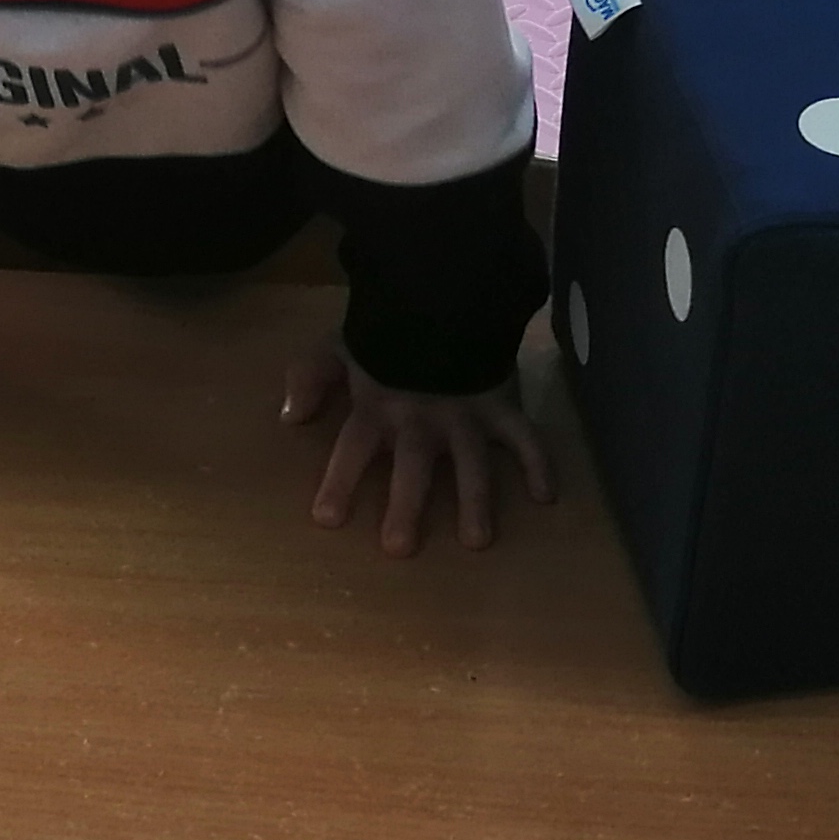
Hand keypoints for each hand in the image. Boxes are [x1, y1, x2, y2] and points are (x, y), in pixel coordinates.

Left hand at [282, 345, 554, 557]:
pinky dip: (539, 463)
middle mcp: (422, 418)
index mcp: (379, 406)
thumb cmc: (387, 329)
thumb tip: (291, 417)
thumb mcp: (339, 346)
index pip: (354, 446)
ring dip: (475, 500)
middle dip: (406, 505)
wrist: (444, 292)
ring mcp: (467, 415)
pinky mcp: (503, 406)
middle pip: (413, 466)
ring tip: (477, 541)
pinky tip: (546, 496)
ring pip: (472, 462)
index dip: (340, 479)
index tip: (328, 519)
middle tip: (400, 548)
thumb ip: (311, 377)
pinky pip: (525, 436)